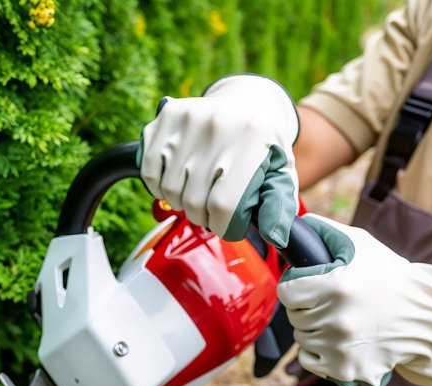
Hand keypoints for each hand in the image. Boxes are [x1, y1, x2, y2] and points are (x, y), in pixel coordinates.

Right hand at [138, 74, 299, 246]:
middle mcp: (219, 125)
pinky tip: (176, 182)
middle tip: (211, 209)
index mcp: (253, 139)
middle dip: (202, 216)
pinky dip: (159, 187)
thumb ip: (279, 204)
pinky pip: (150, 172)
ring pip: (170, 190)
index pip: (224, 204)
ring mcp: (189, 119)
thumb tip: (275, 236)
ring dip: (181, 202)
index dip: (222, 225)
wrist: (246, 104)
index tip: (226, 225)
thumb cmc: (262, 147)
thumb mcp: (281, 172)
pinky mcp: (167, 117)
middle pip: (194, 201)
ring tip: (196, 192)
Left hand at [278, 215, 431, 385]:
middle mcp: (335, 320)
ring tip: (344, 318)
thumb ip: (322, 232)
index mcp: (335, 286)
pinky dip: (320, 350)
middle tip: (336, 301)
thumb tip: (292, 225)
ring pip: (302, 337)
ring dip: (315, 328)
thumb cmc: (388, 276)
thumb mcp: (359, 244)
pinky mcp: (344, 370)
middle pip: (294, 315)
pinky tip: (342, 338)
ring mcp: (339, 348)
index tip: (313, 284)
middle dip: (309, 306)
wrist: (425, 315)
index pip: (287, 291)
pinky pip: (310, 359)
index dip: (299, 285)